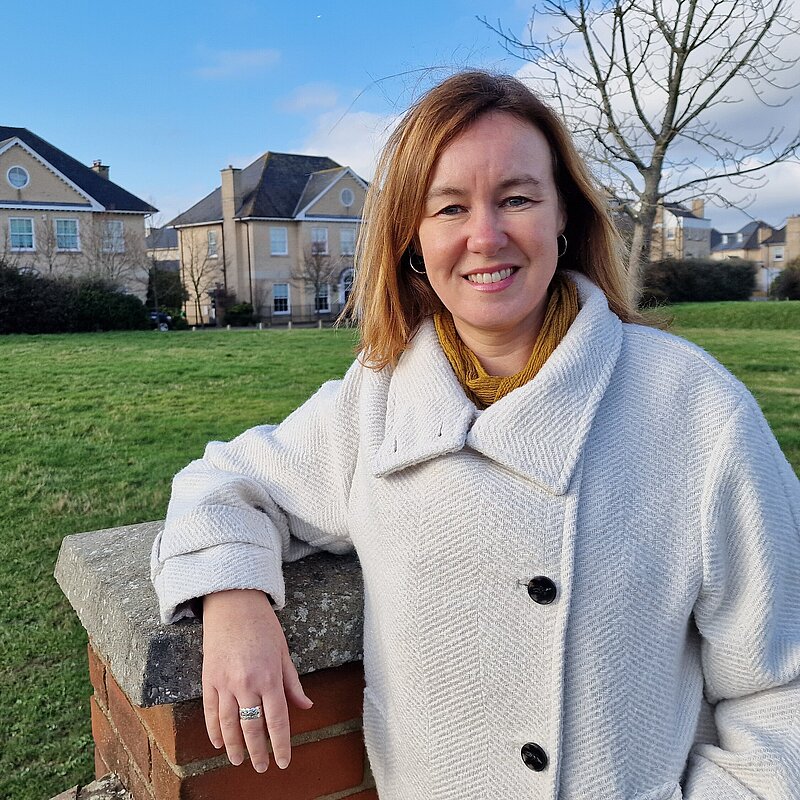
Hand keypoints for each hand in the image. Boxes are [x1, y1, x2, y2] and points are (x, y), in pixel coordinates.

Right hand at [201, 589, 312, 771]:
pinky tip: (219, 742)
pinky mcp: (208, 679)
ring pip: (229, 725)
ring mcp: (225, 683)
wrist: (233, 603)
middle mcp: (247, 684)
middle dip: (258, 752)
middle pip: (252, 728)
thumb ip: (292, 683)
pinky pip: (210, 712)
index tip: (283, 761)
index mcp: (270, 677)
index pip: (277, 721)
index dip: (281, 744)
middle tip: (263, 767)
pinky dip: (214, 730)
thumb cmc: (263, 625)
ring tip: (239, 761)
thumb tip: (306, 706)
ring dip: (235, 747)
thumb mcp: (283, 652)